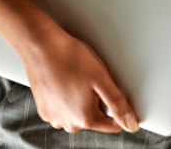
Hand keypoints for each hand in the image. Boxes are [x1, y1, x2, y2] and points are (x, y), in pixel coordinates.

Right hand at [21, 26, 138, 133]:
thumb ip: (118, 104)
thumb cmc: (69, 58)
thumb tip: (131, 124)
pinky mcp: (43, 110)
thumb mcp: (101, 78)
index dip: (118, 110)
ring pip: (77, 113)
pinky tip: (64, 81)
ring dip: (80, 100)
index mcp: (85, 118)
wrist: (40, 45)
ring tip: (76, 77)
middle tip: (91, 78)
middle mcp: (68, 124)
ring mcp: (53, 117)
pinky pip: (62, 109)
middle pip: (93, 118)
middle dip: (96, 101)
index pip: (112, 125)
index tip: (114, 93)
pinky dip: (65, 98)